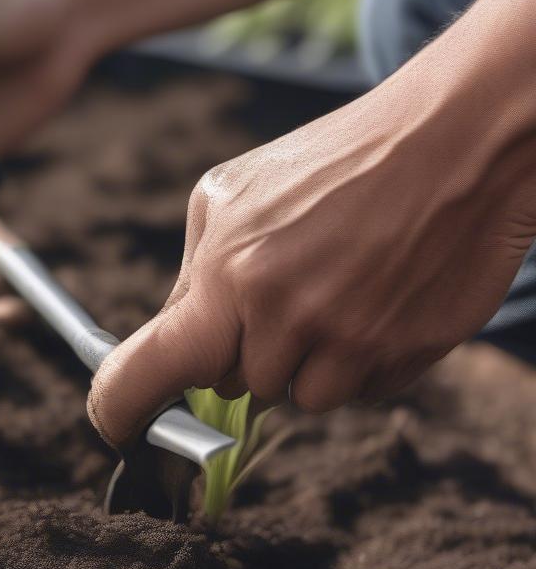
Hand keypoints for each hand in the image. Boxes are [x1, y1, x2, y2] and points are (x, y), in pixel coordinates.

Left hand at [88, 64, 535, 445]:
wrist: (455, 141)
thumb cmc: (329, 162)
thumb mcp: (230, 195)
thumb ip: (190, 276)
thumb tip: (165, 343)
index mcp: (227, 276)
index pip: (147, 373)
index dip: (120, 409)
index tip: (114, 427)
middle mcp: (284, 321)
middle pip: (231, 387)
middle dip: (241, 351)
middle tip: (278, 289)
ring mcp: (349, 346)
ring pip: (297, 397)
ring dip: (303, 360)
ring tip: (334, 285)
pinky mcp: (406, 359)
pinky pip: (356, 391)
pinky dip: (355, 360)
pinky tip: (373, 297)